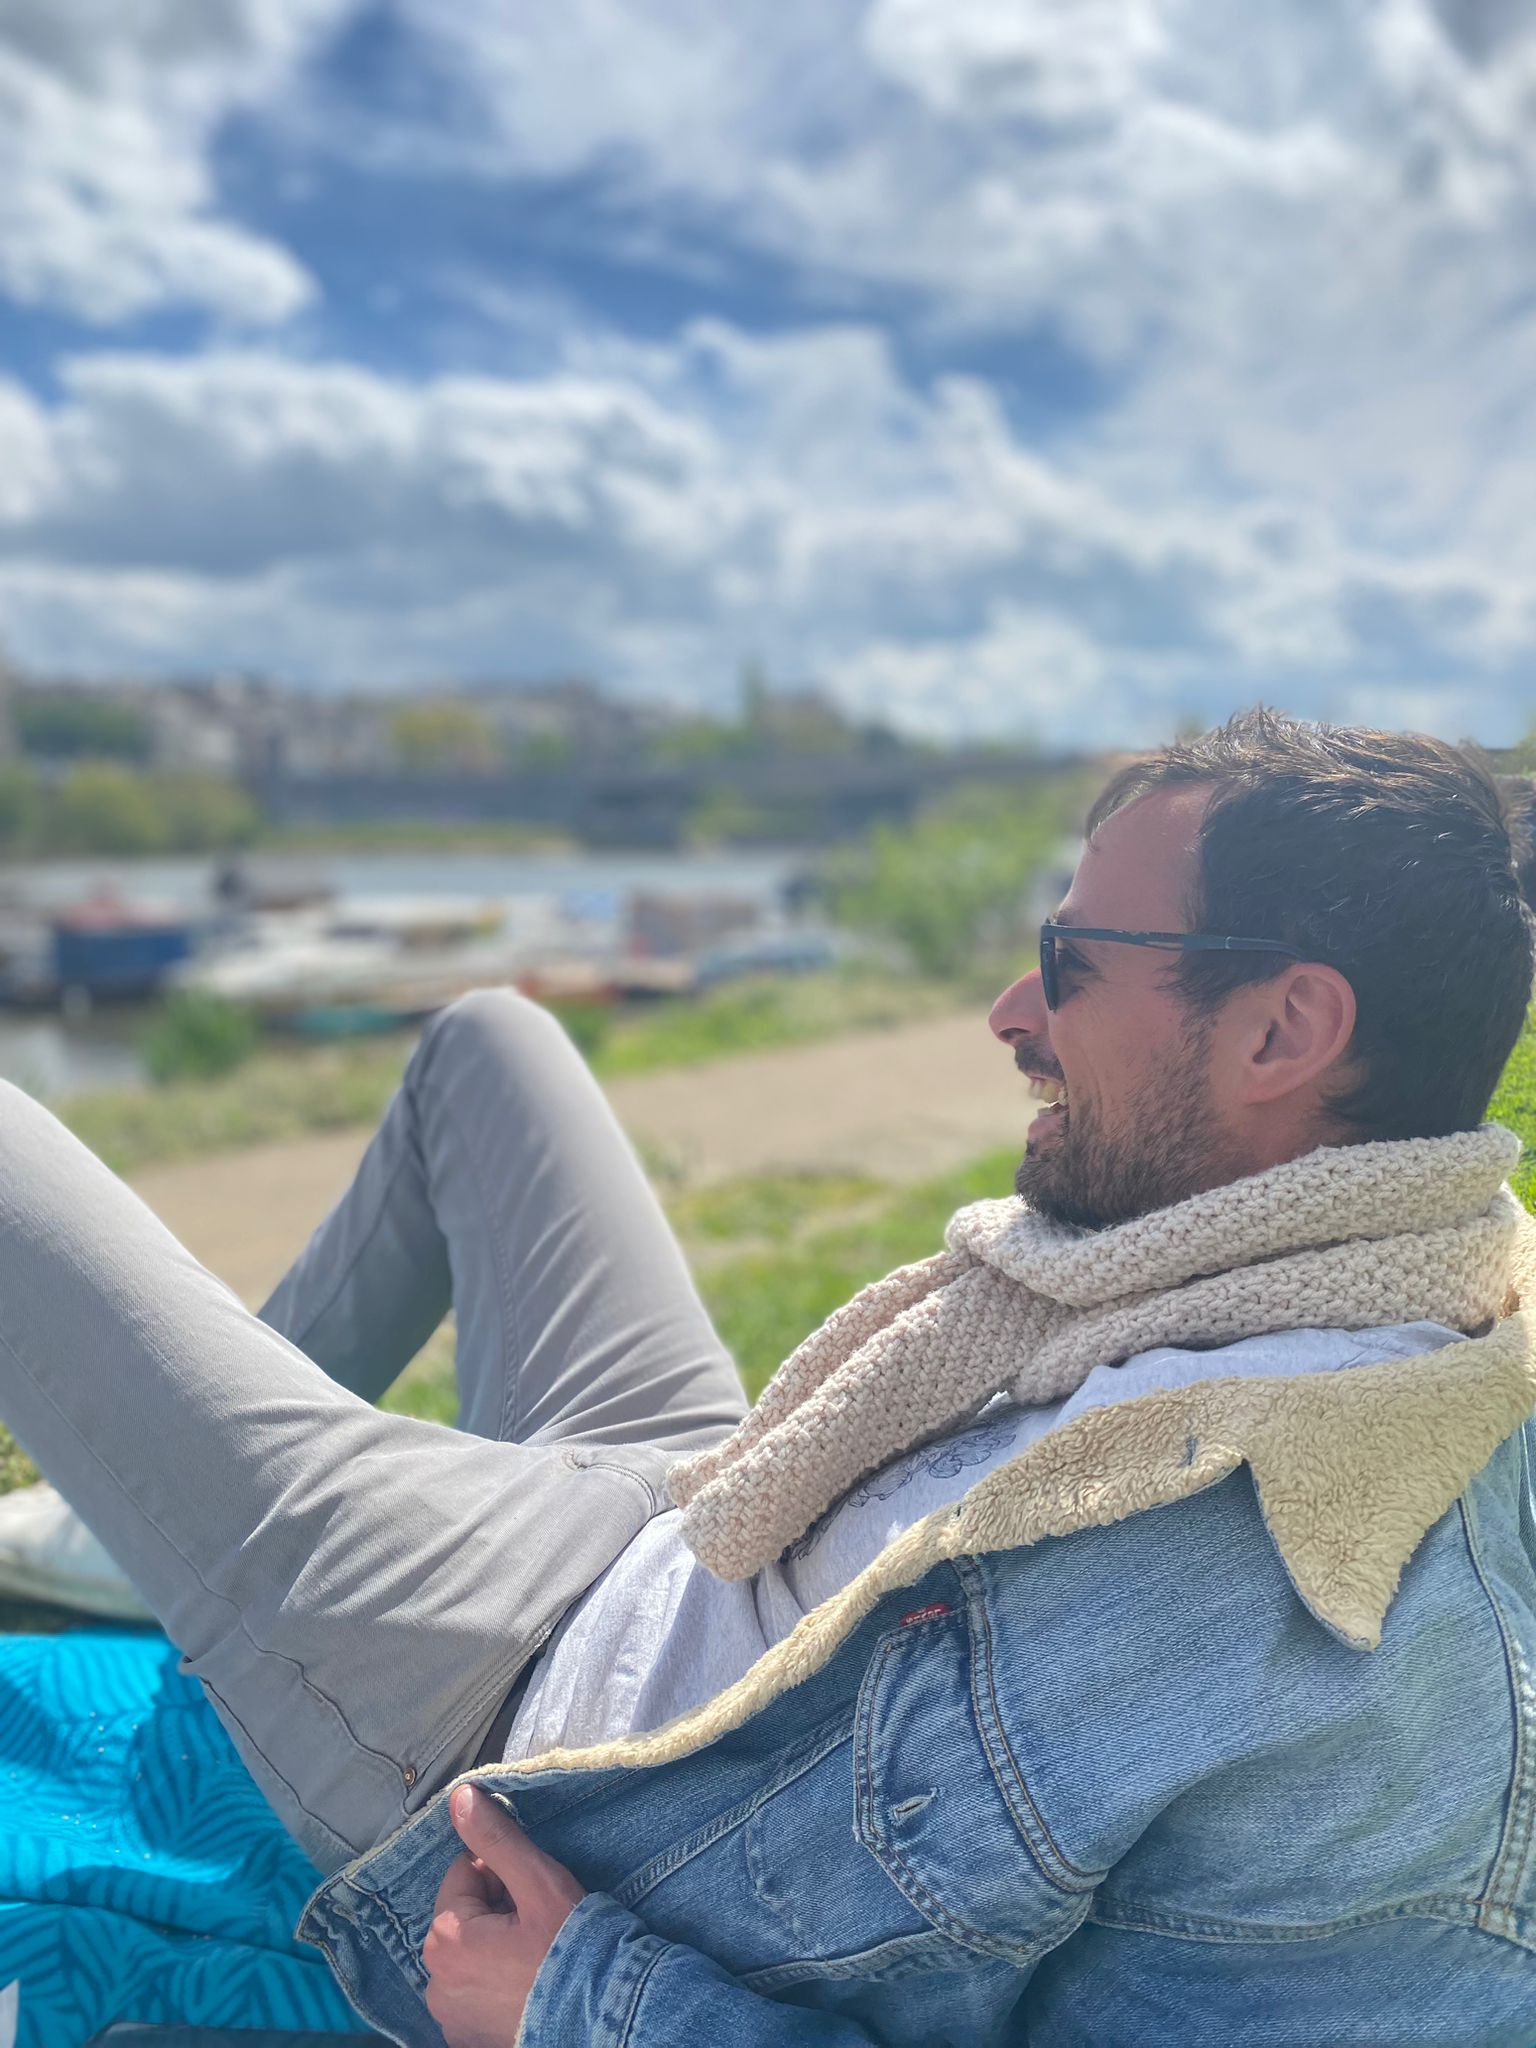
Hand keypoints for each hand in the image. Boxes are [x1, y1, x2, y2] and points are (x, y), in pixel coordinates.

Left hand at [422, 1782, 586, 2047]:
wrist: (604, 2020)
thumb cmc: (572, 1950)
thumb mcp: (537, 1882)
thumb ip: (496, 1838)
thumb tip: (461, 1797)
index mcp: (444, 1941)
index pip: (465, 1875)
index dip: (502, 1874)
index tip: (533, 1893)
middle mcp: (436, 1985)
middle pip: (466, 1917)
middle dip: (498, 1911)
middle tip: (539, 1924)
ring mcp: (453, 2019)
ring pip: (472, 1955)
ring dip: (497, 1948)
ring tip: (538, 1956)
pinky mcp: (470, 2040)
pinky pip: (477, 1993)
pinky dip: (498, 1984)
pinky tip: (531, 1986)